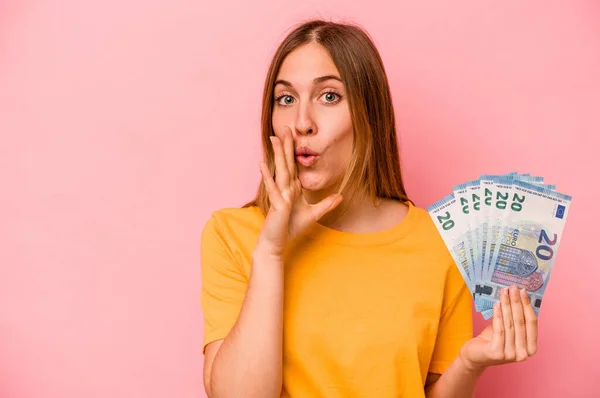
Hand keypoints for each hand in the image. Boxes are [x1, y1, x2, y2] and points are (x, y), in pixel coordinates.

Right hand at [256, 126, 342, 255]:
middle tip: (285, 128)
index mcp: (292, 189)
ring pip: (280, 171)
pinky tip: (262, 164)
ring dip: (276, 155)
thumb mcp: (314, 214)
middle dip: (285, 146)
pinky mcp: (277, 204)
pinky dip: (268, 176)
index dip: (293, 151)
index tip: (293, 136)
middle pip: (286, 163)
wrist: (276, 244)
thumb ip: (326, 204)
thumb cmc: (290, 228)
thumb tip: (340, 196)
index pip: (293, 166)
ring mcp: (280, 195)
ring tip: (273, 139)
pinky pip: (273, 188)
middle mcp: (284, 189)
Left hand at [459, 285, 537, 371]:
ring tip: (503, 292)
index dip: (527, 305)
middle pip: (521, 322)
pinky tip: (497, 304)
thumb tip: (519, 295)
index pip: (532, 323)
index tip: (523, 291)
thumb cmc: (493, 340)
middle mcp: (523, 354)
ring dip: (506, 305)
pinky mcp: (497, 353)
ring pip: (510, 324)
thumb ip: (516, 318)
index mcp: (531, 348)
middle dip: (516, 302)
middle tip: (513, 287)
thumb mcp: (508, 328)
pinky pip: (499, 329)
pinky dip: (498, 315)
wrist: (475, 355)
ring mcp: (510, 355)